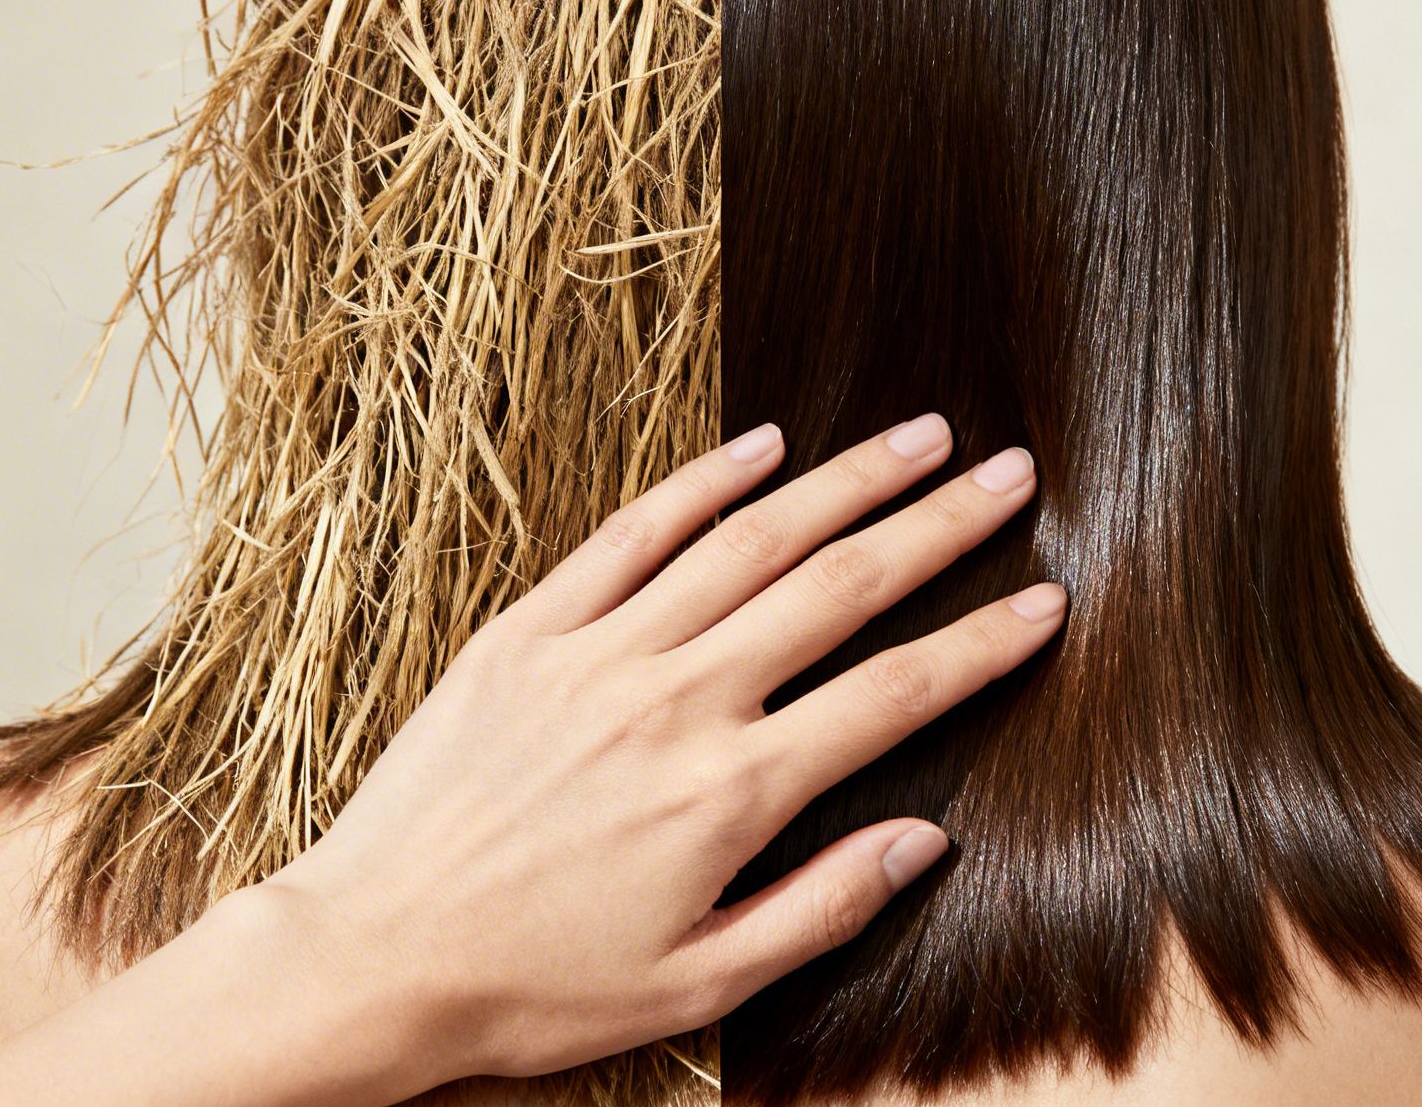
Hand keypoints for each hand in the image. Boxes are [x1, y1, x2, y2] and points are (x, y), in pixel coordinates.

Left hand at [255, 413, 1067, 1089]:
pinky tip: (761, 446)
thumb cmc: (538, 985)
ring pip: (746, 542)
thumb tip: (926, 840)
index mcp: (732, 793)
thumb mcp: (698, 984)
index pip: (893, 695)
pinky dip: (700, 485)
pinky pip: (629, 536)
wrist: (375, 953)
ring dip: (842, 482)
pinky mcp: (527, 632)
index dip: (982, 643)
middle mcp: (678, 702)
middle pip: (837, 589)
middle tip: (1009, 476)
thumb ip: (821, 907)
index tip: (1046, 599)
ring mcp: (599, 654)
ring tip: (918, 437)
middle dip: (937, 527)